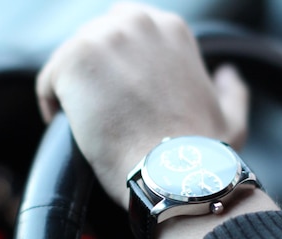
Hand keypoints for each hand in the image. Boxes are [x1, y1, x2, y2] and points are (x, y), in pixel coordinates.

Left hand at [36, 2, 248, 209]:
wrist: (173, 174)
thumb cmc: (201, 155)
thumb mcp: (231, 120)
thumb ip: (231, 92)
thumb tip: (228, 75)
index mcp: (170, 29)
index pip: (125, 33)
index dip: (117, 69)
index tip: (118, 100)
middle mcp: (136, 22)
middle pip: (94, 42)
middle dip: (94, 77)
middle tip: (99, 116)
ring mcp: (103, 38)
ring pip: (71, 61)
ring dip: (74, 91)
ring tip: (85, 127)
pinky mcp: (73, 61)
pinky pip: (49, 81)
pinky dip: (52, 105)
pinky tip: (66, 128)